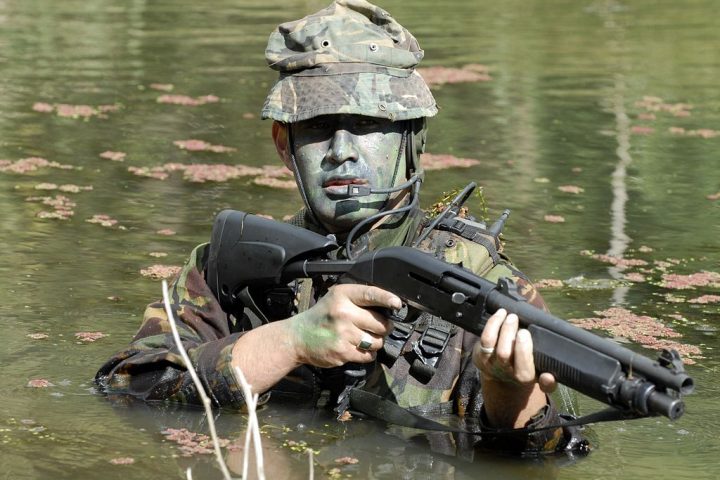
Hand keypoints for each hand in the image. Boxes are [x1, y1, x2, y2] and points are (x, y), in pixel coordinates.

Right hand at [289, 284, 399, 367]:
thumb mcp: (336, 298)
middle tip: (375, 327)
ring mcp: (343, 334)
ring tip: (363, 338)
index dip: (387, 299)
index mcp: (342, 295)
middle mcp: (343, 313)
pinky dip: (367, 354)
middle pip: (380, 323)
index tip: (397, 304)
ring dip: (375, 342)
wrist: (297, 338)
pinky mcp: (342, 352)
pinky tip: (357, 348)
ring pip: (377, 341)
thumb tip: (389, 306)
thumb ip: (358, 299)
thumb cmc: (322, 317)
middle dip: (383, 327)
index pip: (371, 294)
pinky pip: (368, 355)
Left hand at [472, 308, 556, 426]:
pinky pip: (483, 337)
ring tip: (508, 314)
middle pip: (503, 353)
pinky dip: (492, 323)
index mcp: (524, 377)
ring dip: (497, 325)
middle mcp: (504, 371)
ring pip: (489, 343)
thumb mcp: (539, 377)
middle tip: (515, 318)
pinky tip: (500, 314)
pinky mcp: (480, 355)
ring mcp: (490, 363)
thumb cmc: (525, 369)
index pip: (523, 370)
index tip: (525, 333)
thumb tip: (549, 377)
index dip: (523, 350)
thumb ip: (548, 381)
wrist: (502, 378)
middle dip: (508, 332)